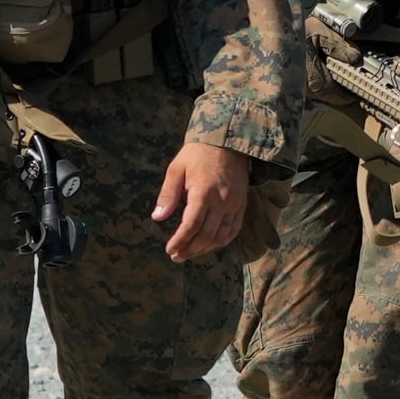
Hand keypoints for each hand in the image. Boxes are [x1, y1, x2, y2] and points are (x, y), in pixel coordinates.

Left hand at [152, 141, 257, 261]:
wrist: (228, 141)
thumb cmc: (197, 154)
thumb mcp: (176, 169)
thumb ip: (167, 194)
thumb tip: (157, 217)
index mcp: (203, 192)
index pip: (191, 225)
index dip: (180, 241)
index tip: (169, 250)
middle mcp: (222, 201)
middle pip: (206, 235)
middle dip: (190, 250)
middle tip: (176, 256)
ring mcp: (234, 204)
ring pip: (221, 236)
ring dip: (205, 249)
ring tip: (190, 253)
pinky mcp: (242, 204)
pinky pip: (233, 230)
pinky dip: (222, 241)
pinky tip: (210, 245)